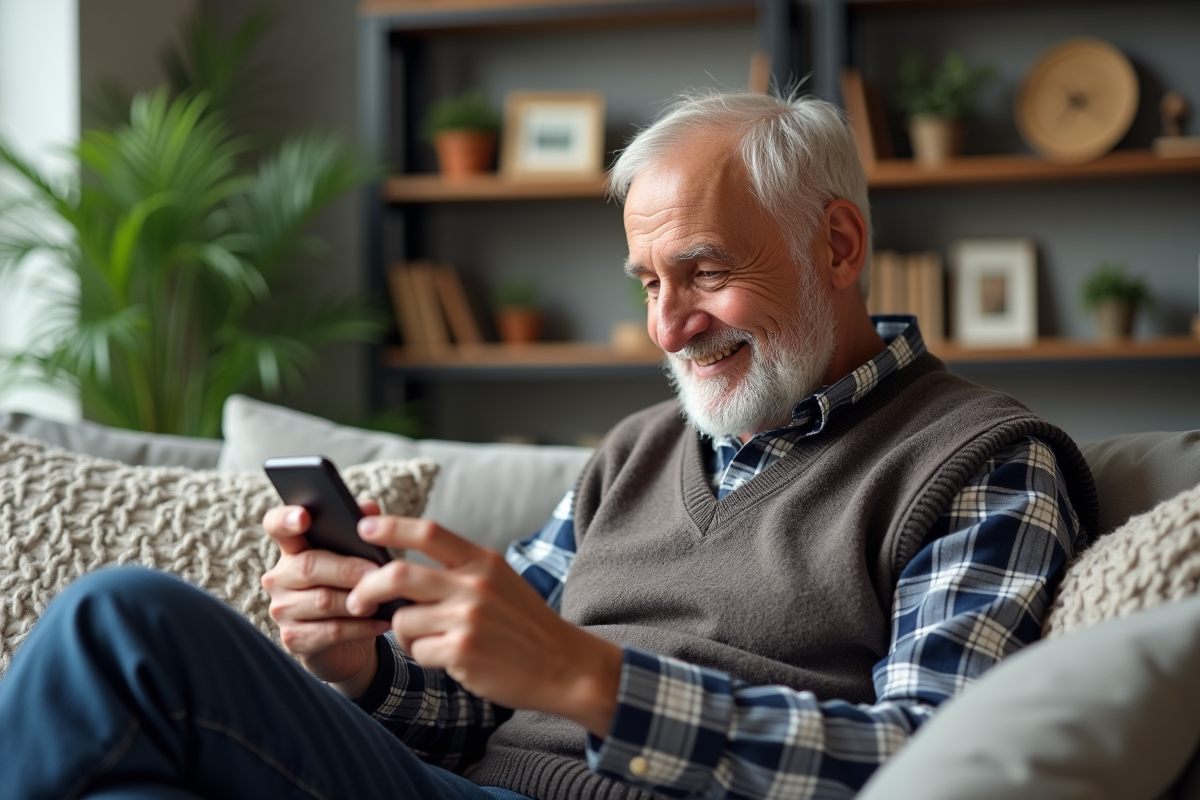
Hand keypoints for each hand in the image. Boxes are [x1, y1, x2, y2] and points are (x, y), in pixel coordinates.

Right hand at [260, 501, 392, 696]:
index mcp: (292, 549)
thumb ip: (360, 528)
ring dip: (358, 600)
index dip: (286, 519)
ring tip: (384, 598)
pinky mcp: (295, 639)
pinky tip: (382, 621)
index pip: (276, 526)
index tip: (303, 517)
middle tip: (375, 571)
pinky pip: (331, 630)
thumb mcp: (356, 556)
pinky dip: (361, 626)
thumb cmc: (349, 588)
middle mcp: (279, 578)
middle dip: (347, 568)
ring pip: (323, 600)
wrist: (345, 642)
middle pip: (308, 566)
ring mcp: (283, 610)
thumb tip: (369, 507)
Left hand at [348, 517, 623, 736]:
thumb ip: (460, 570)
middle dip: (367, 587)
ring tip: (429, 639)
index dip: (390, 526)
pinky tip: (448, 658)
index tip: (364, 527)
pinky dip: (423, 656)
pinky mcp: (462, 652)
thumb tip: (402, 567)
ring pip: (402, 620)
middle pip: (398, 575)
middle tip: (357, 598)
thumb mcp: (500, 582)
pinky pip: (417, 651)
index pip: (428, 532)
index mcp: (483, 561)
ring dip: (404, 633)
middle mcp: (475, 585)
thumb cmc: (525, 624)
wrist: (564, 665)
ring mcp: (468, 620)